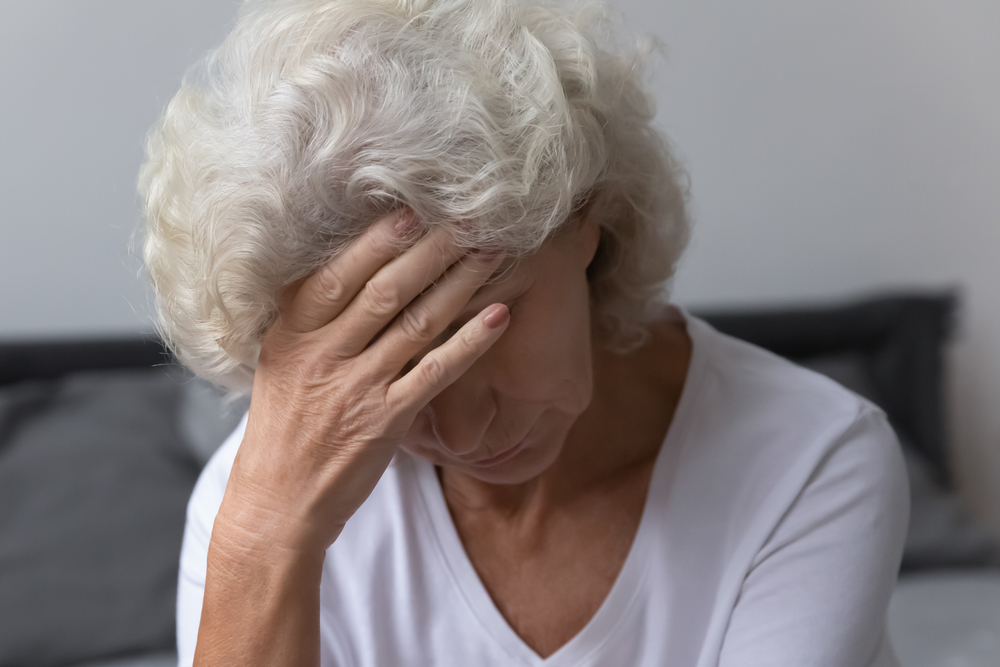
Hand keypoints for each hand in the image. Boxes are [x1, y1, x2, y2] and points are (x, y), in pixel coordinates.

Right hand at [214, 208, 508, 554]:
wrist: (277, 505)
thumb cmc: (282, 430)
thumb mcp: (280, 364)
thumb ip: (311, 319)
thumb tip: (347, 265)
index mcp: (292, 335)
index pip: (338, 274)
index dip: (379, 240)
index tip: (414, 210)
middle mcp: (323, 355)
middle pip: (385, 290)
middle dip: (432, 249)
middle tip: (469, 216)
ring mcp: (356, 388)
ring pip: (417, 323)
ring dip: (460, 283)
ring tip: (494, 252)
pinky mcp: (386, 421)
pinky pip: (436, 372)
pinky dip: (470, 342)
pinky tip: (498, 316)